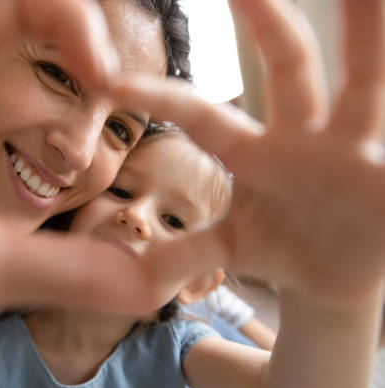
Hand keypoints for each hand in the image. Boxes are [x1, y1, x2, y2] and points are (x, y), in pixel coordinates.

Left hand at [111, 0, 384, 308]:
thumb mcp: (230, 248)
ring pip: (363, 83)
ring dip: (367, 36)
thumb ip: (185, 253)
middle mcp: (302, 138)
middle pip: (288, 69)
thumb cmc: (278, 247)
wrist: (335, 276)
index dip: (161, 98)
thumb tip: (129, 273)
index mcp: (254, 154)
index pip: (202, 117)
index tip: (113, 79)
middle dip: (269, 25)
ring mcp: (352, 148)